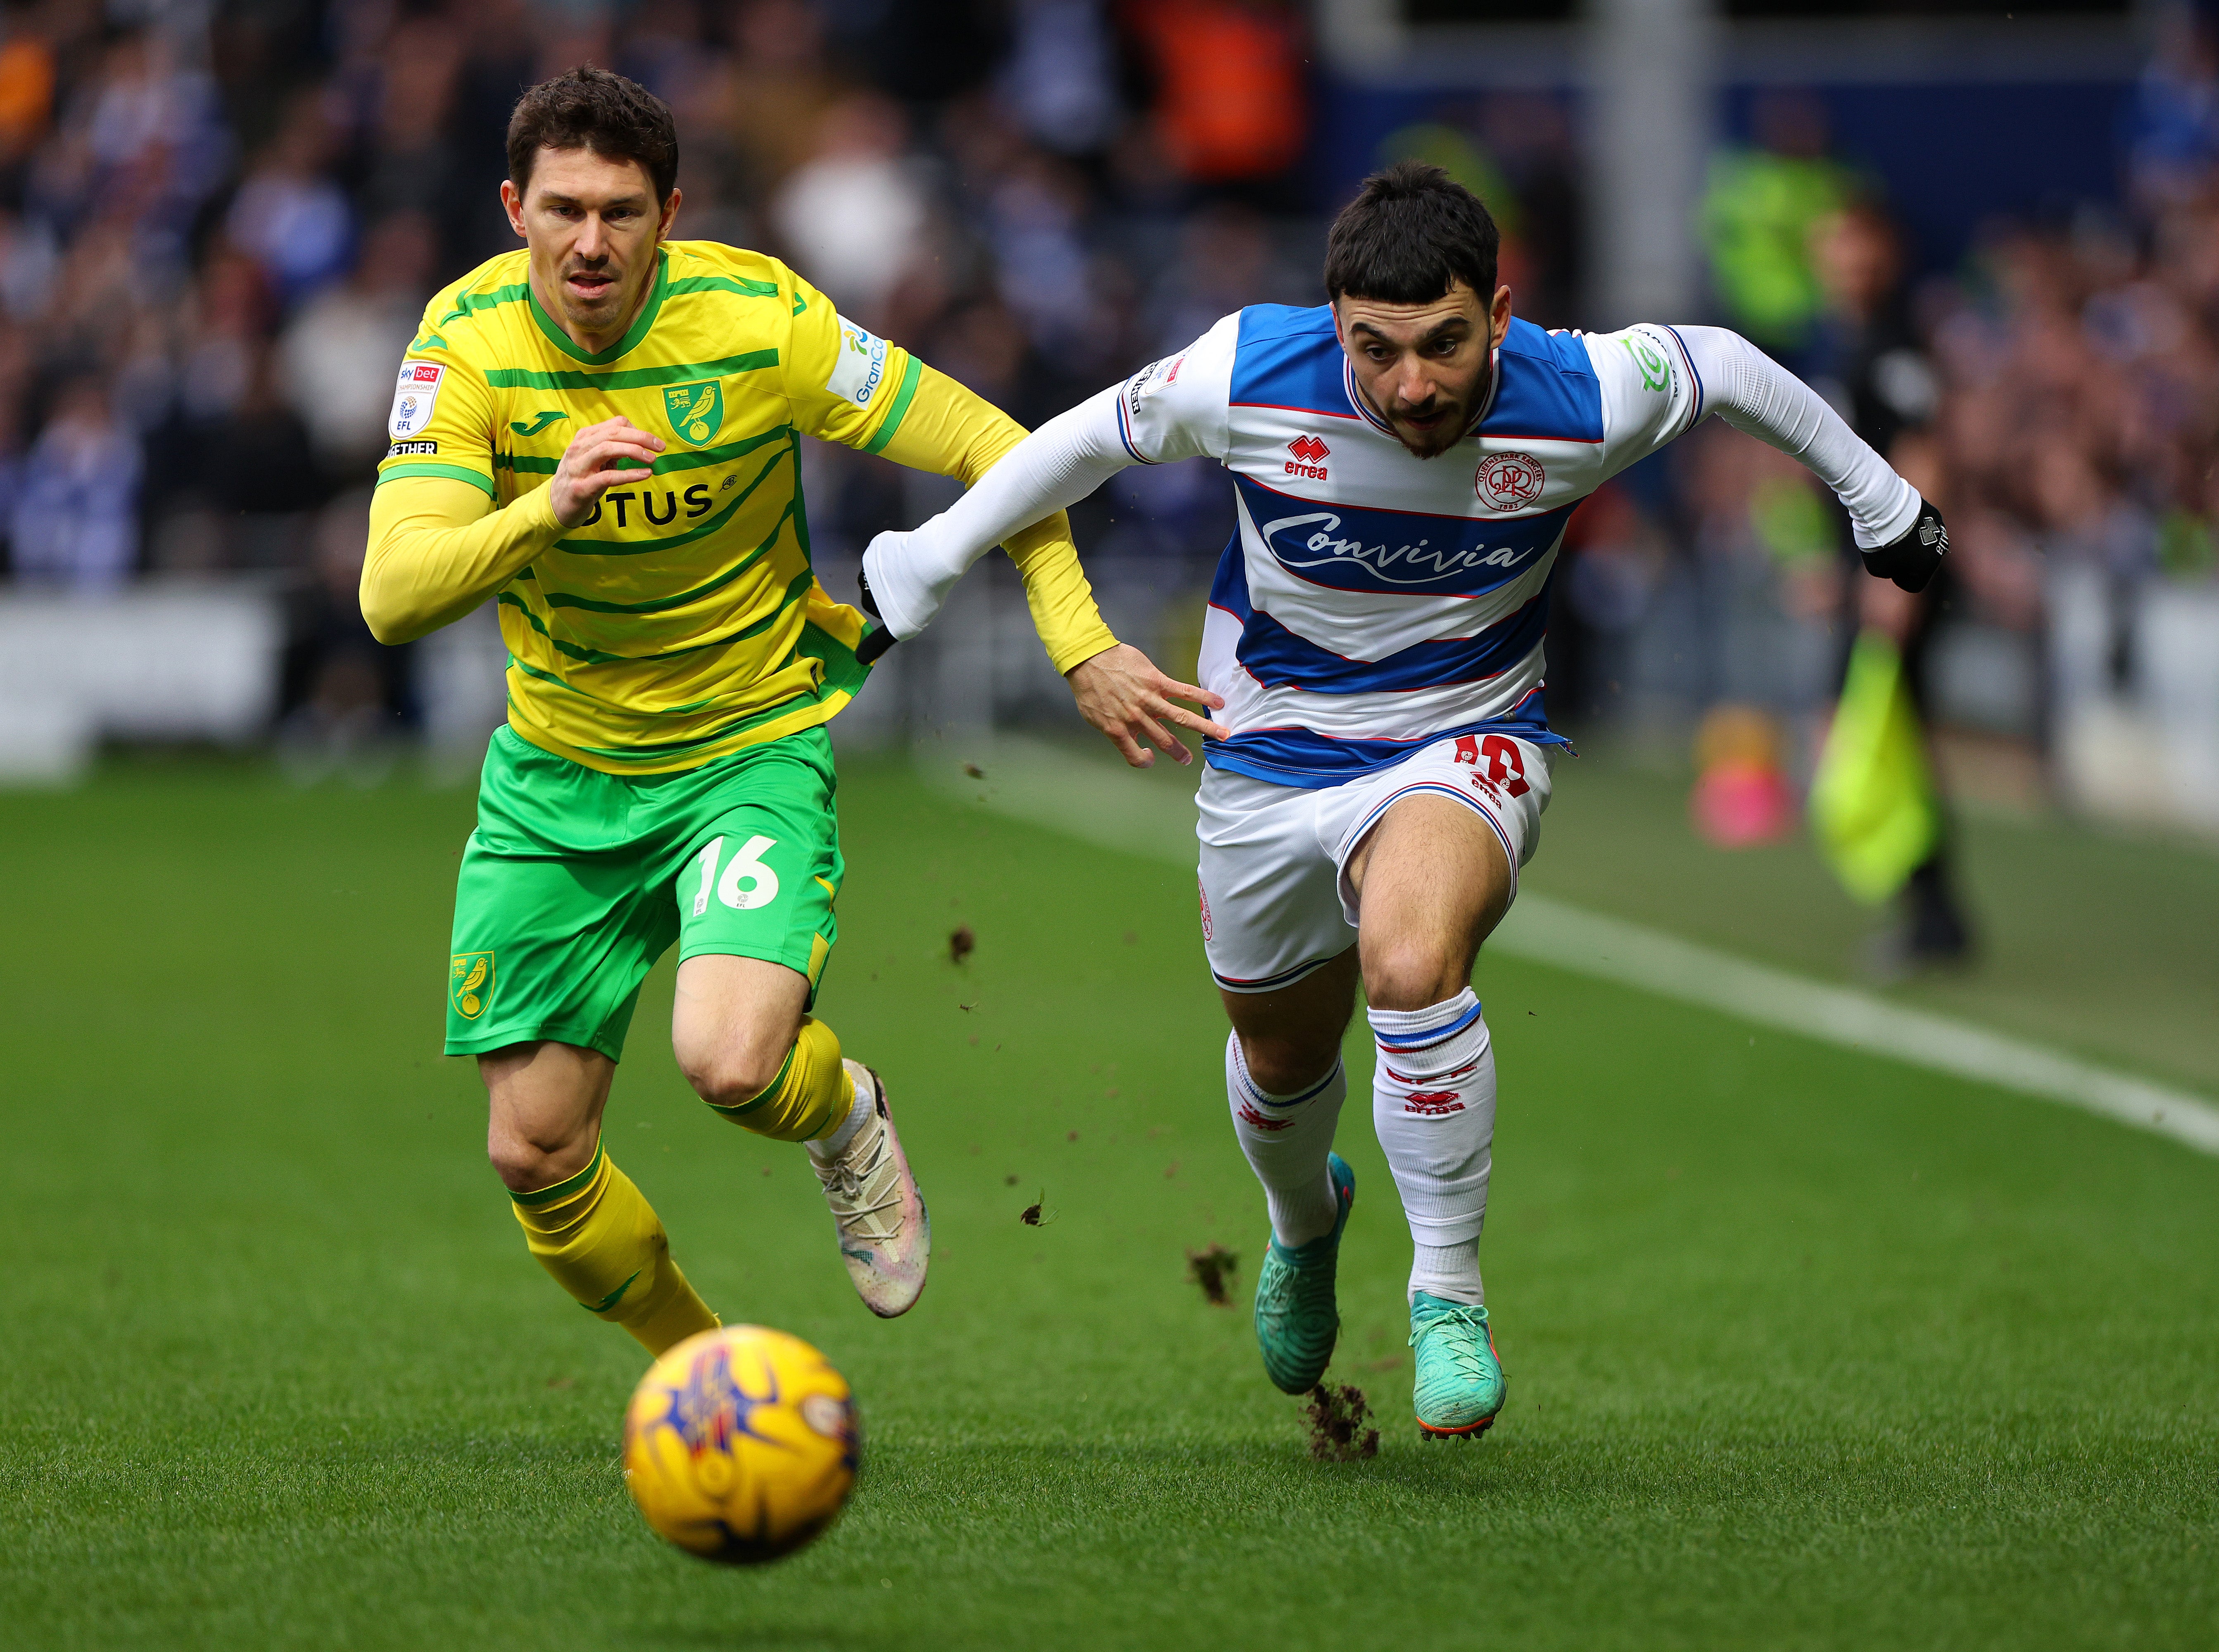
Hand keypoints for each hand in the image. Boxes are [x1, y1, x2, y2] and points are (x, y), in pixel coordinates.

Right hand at [548, 417, 665, 527]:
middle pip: (613, 433)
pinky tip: (645, 474)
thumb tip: (640, 443)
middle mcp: (579, 448)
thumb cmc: (582, 480)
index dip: (638, 430)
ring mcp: (578, 467)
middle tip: (660, 447)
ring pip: (607, 448)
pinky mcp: (581, 487)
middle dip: (641, 437)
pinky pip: (607, 476)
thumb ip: (614, 449)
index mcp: (585, 438)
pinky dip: (629, 474)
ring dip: (634, 451)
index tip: (653, 442)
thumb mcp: (596, 460)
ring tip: (652, 459)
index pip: (615, 424)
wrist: (556, 505)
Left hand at [1066, 643, 1228, 768]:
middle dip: (1179, 753)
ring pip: (1182, 718)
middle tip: (1188, 760)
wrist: (1089, 658)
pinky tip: (1218, 702)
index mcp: (1119, 730)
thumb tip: (1124, 737)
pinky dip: (1203, 697)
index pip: (1135, 756)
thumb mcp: (1093, 716)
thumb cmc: (1089, 687)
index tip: (1150, 757)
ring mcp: (1150, 700)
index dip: (1144, 761)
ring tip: (1221, 735)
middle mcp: (1137, 718)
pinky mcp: (1158, 682)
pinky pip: (1184, 692)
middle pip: (1165, 740)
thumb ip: (1112, 729)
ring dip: (1204, 728)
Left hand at [1861, 497, 1946, 593]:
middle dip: (1907, 561)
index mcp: (1928, 567)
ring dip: (1912, 543)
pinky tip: (1900, 521)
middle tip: (1890, 549)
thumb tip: (1899, 566)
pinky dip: (1914, 527)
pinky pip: (1924, 527)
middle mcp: (1939, 550)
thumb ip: (1891, 573)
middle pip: (1922, 564)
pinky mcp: (1935, 514)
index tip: (1890, 568)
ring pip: (1925, 544)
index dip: (1899, 580)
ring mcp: (1939, 531)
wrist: (1886, 508)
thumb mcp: (1878, 568)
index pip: (1915, 585)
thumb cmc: (1881, 541)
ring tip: (1894, 534)